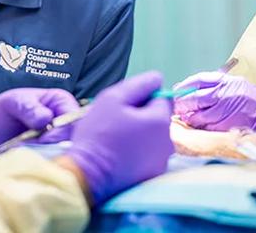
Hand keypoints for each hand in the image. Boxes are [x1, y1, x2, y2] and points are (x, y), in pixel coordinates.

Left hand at [0, 88, 78, 160]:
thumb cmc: (5, 110)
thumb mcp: (14, 102)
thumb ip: (29, 108)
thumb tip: (46, 118)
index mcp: (62, 102)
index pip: (72, 120)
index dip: (60, 132)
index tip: (42, 139)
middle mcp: (67, 122)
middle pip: (72, 140)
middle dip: (52, 148)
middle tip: (31, 149)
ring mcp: (61, 141)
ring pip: (65, 155)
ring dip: (47, 158)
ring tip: (26, 153)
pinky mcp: (53, 156)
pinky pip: (56, 164)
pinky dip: (43, 165)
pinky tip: (29, 162)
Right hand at [64, 71, 172, 204]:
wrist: (88, 176)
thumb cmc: (98, 135)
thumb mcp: (112, 98)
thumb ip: (138, 84)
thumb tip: (157, 78)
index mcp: (160, 121)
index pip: (161, 97)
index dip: (142, 97)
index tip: (122, 105)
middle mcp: (167, 142)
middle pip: (157, 118)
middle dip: (140, 116)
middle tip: (115, 121)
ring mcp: (161, 162)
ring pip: (152, 138)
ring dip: (139, 134)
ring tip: (116, 139)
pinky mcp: (152, 176)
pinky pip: (148, 155)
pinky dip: (137, 152)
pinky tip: (119, 154)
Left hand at [172, 72, 255, 131]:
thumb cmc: (255, 101)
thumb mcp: (238, 85)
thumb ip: (216, 85)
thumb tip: (187, 88)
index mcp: (229, 83)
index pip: (200, 80)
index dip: (185, 86)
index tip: (176, 90)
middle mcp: (228, 96)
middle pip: (196, 99)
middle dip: (183, 103)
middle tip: (175, 106)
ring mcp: (228, 113)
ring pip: (199, 116)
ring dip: (189, 117)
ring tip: (186, 117)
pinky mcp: (229, 127)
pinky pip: (207, 128)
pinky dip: (200, 127)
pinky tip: (198, 125)